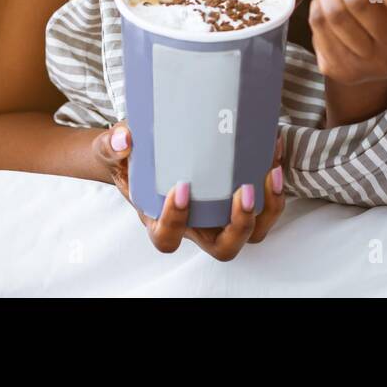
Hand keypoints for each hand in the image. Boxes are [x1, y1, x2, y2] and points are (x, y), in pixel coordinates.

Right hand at [91, 124, 285, 260]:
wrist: (145, 150)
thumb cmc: (130, 159)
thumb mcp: (113, 152)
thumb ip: (113, 146)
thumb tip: (124, 139)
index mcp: (161, 221)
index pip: (168, 238)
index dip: (176, 221)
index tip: (182, 189)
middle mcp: (195, 225)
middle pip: (223, 247)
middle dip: (239, 224)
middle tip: (243, 192)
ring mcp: (220, 215)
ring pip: (252, 230)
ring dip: (268, 207)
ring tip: (270, 171)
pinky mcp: (238, 196)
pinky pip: (265, 200)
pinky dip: (273, 179)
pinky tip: (273, 146)